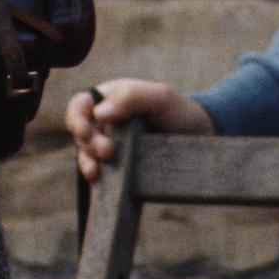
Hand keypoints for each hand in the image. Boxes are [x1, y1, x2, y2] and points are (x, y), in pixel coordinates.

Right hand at [64, 78, 215, 181]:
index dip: (77, 118)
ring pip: (87, 154)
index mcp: (110, 99)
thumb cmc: (179, 112)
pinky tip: (98, 181)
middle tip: (108, 151)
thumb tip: (100, 113)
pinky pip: (100, 174)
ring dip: (88, 161)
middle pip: (81, 132)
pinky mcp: (119, 169)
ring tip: (97, 171)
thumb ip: (132, 97)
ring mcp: (112, 146)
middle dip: (88, 142)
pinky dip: (96, 178)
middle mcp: (106, 123)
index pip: (80, 105)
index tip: (86, 131)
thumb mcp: (160, 97)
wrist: (202, 139)